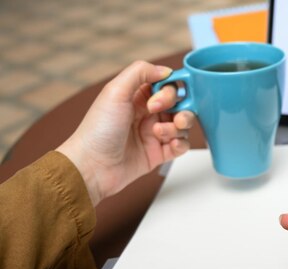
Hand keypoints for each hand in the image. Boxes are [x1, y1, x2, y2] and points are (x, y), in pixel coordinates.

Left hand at [56, 61, 195, 205]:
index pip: (167, 86)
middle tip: (172, 117)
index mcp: (137, 96)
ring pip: (183, 125)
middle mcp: (147, 113)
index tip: (159, 101)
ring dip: (179, 127)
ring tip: (161, 133)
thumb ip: (140, 72)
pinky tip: (170, 144)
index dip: (169, 91)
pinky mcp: (159, 153)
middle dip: (181, 109)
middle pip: (180, 104)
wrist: (92, 166)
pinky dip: (181, 143)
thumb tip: (166, 70)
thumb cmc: (98, 130)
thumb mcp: (115, 91)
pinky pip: (182, 145)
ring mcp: (154, 134)